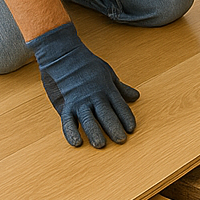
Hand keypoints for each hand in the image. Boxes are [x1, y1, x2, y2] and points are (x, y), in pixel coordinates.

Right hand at [28, 22, 139, 147]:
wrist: (63, 55)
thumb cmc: (87, 64)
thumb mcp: (108, 73)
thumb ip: (121, 88)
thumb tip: (136, 97)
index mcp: (106, 89)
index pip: (120, 105)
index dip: (126, 117)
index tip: (132, 129)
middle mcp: (94, 96)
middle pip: (106, 114)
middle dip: (114, 127)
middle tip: (121, 140)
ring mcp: (79, 101)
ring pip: (88, 119)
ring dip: (95, 132)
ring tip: (101, 145)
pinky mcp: (65, 104)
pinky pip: (68, 120)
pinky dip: (71, 131)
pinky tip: (77, 142)